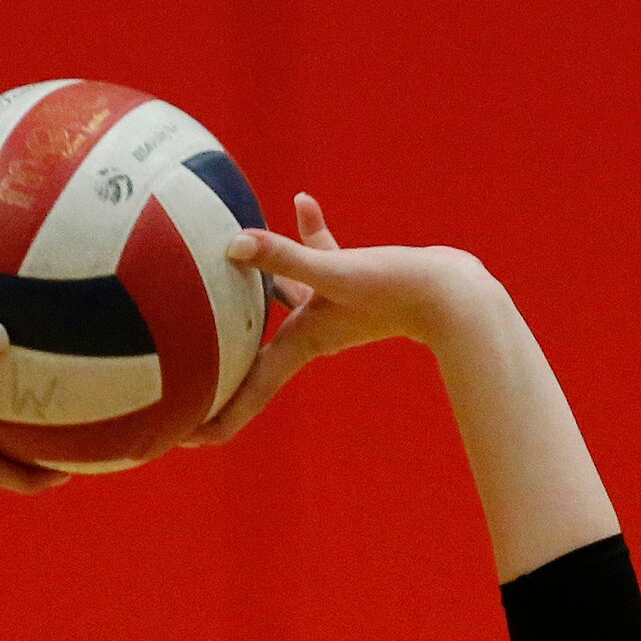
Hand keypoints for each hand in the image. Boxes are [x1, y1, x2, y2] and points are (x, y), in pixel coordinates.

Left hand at [188, 193, 504, 445]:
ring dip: (256, 287)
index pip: (251, 389)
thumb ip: (285, 256)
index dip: (218, 417)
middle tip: (184, 383)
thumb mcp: (337, 271)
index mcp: (304, 341)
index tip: (184, 439)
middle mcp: (313, 330)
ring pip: (282, 299)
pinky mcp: (352, 283)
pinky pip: (318, 258)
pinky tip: (301, 201)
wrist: (456, 293)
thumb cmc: (399, 289)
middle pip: (255, 355)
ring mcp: (332, 308)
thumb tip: (232, 243)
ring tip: (225, 267)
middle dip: (221, 368)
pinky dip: (307, 234)